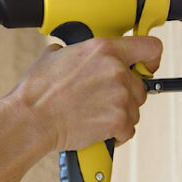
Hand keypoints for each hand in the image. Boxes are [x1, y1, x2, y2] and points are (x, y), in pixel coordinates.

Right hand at [5, 36, 162, 153]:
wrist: (31, 119)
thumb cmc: (37, 91)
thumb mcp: (54, 55)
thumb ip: (75, 51)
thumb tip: (74, 52)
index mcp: (104, 49)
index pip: (150, 47)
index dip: (150, 59)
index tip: (146, 67)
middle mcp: (116, 70)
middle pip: (141, 85)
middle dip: (126, 94)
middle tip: (103, 100)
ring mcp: (120, 96)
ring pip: (135, 109)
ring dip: (120, 114)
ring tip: (95, 115)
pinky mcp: (118, 121)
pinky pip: (128, 129)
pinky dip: (116, 133)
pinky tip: (98, 130)